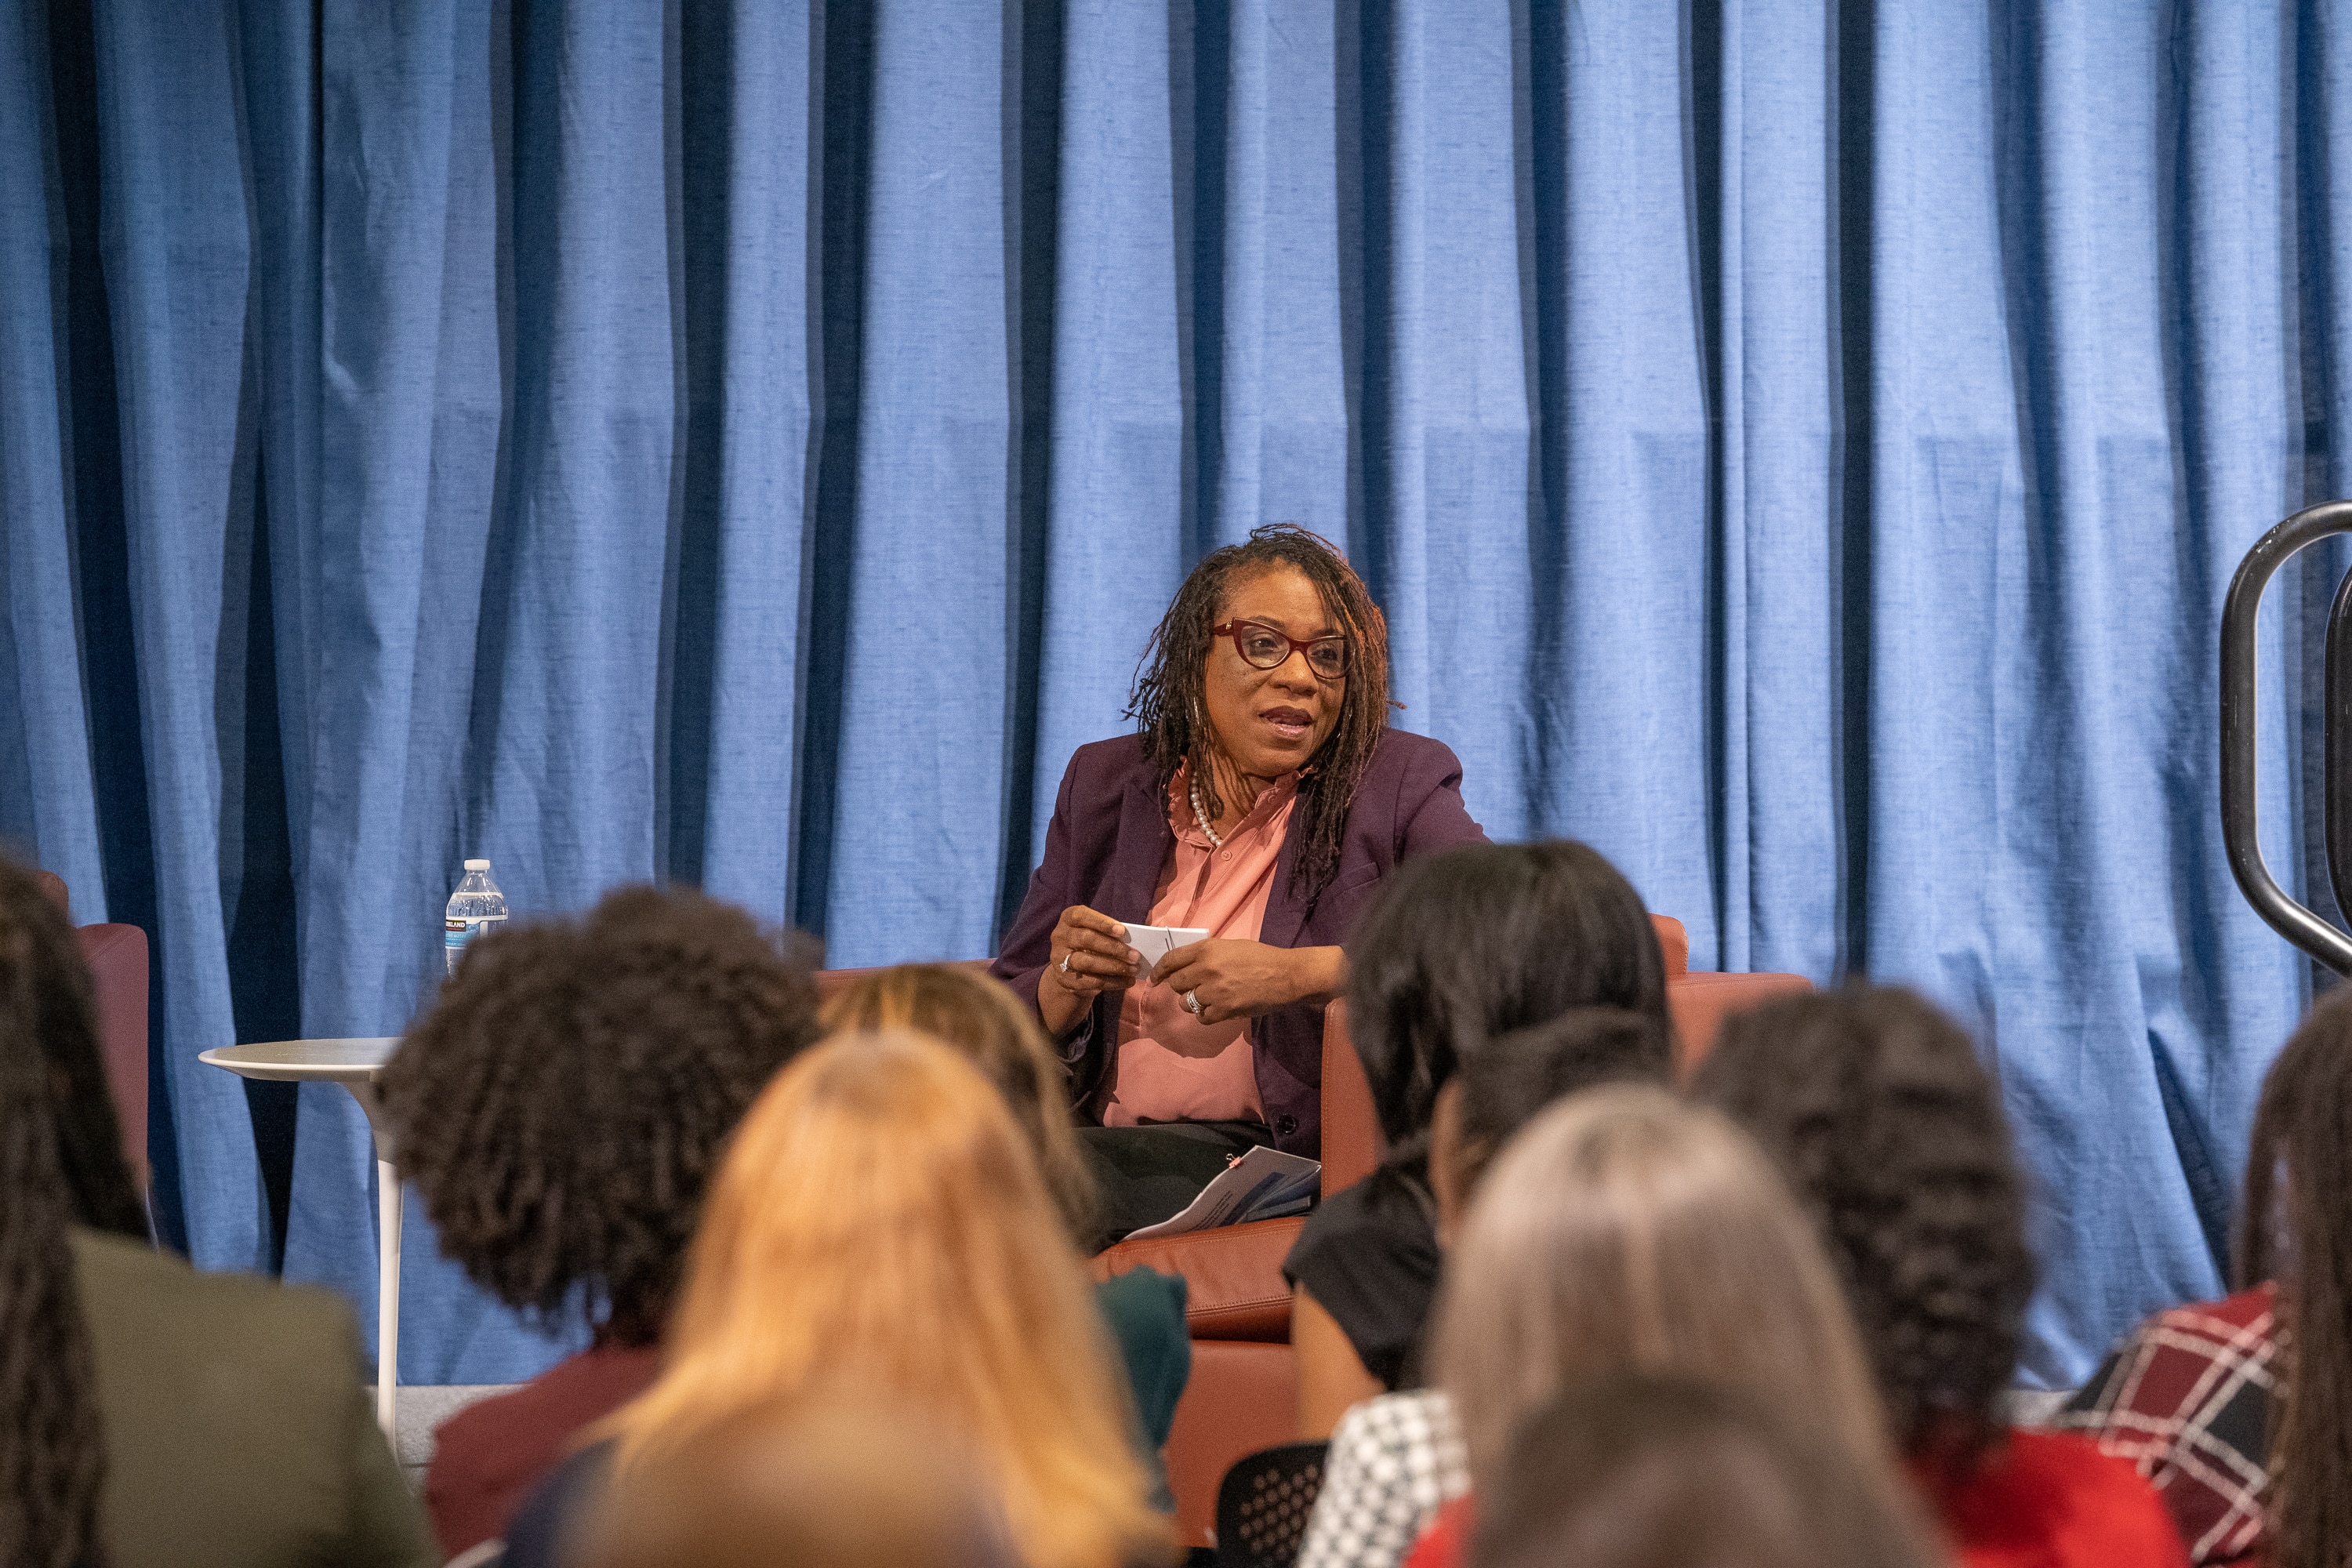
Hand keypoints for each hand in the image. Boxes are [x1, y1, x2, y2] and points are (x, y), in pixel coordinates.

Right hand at [1037, 905, 1141, 1035]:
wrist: (1070, 970)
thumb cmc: (1090, 943)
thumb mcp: (1095, 931)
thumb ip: (1109, 932)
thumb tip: (1132, 941)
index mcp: (1068, 918)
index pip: (1081, 916)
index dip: (1102, 923)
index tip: (1122, 931)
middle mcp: (1060, 936)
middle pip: (1087, 939)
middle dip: (1114, 948)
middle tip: (1135, 955)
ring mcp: (1059, 959)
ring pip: (1088, 962)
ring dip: (1115, 966)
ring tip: (1134, 969)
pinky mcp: (1065, 979)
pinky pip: (1091, 981)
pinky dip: (1113, 982)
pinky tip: (1127, 981)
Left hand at [1149, 940, 1343, 1026]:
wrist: (1286, 975)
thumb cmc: (1261, 957)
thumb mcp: (1230, 946)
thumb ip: (1206, 954)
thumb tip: (1185, 965)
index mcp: (1206, 949)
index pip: (1171, 960)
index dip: (1159, 970)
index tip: (1154, 978)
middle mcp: (1206, 969)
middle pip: (1176, 983)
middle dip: (1179, 987)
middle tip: (1190, 989)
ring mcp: (1214, 991)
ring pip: (1186, 1002)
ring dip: (1192, 1003)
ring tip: (1207, 1000)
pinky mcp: (1224, 1010)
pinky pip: (1202, 1018)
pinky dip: (1206, 1016)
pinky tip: (1216, 1010)